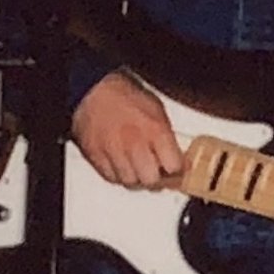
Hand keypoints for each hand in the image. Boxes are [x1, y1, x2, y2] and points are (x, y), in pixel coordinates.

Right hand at [71, 70, 182, 188]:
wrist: (95, 90)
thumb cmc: (126, 96)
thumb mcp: (158, 111)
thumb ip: (167, 136)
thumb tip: (176, 154)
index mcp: (155, 130)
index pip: (173, 166)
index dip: (178, 171)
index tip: (179, 170)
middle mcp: (134, 144)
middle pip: (151, 180)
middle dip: (158, 179)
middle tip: (160, 173)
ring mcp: (113, 152)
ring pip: (130, 182)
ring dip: (138, 179)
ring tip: (141, 170)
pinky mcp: (95, 156)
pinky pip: (111, 178)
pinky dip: (120, 176)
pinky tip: (124, 167)